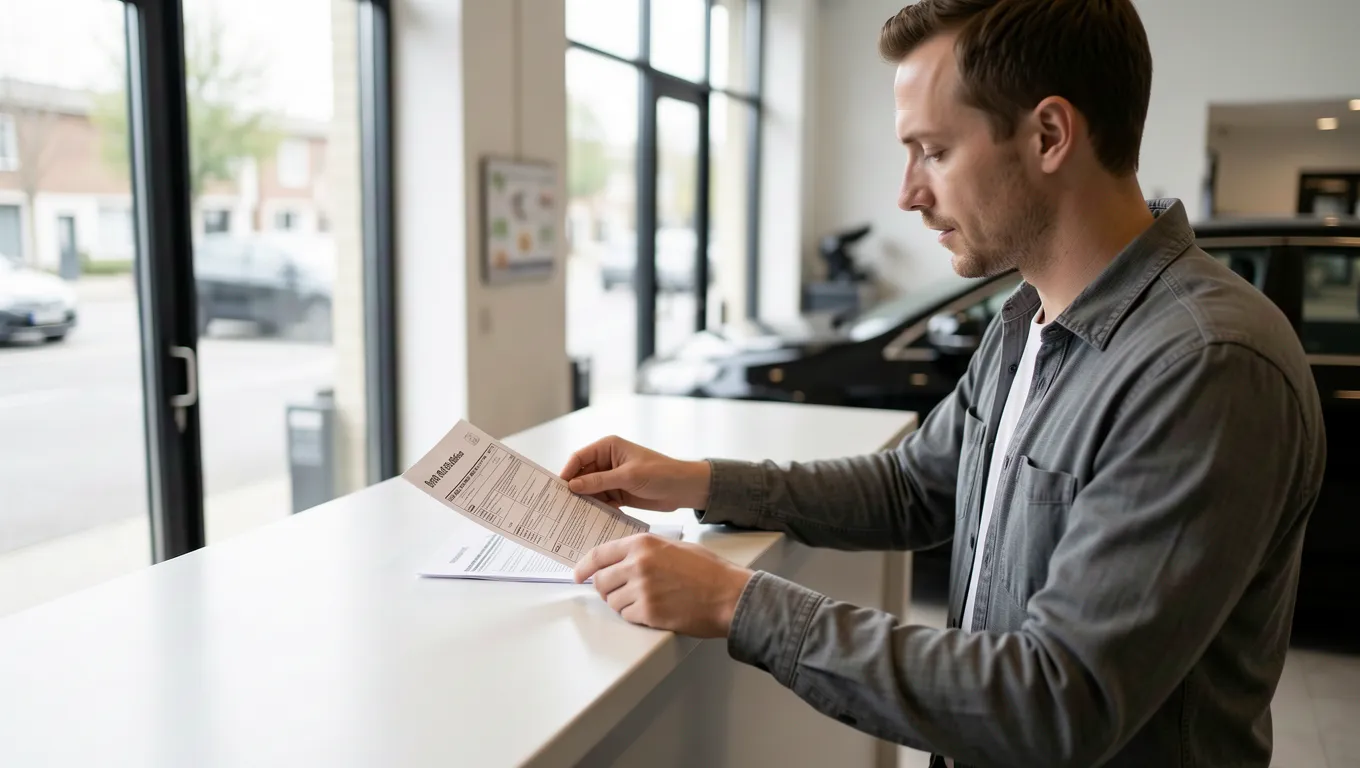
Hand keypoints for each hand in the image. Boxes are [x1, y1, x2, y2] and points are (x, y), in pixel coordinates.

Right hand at [559, 436, 710, 511]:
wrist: (684, 489)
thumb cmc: (660, 473)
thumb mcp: (628, 476)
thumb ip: (600, 481)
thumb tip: (573, 486)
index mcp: (608, 447)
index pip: (579, 458)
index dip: (567, 472)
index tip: (558, 489)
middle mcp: (606, 461)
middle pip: (581, 475)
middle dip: (573, 489)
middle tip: (559, 506)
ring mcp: (611, 478)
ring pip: (589, 490)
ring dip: (583, 501)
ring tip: (569, 516)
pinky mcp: (617, 493)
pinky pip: (600, 500)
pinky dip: (594, 509)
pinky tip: (586, 519)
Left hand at [573, 533, 753, 637]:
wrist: (730, 595)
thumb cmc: (709, 571)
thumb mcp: (674, 548)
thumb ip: (645, 551)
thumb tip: (621, 560)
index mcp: (643, 544)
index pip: (599, 554)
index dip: (584, 566)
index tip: (578, 574)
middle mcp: (638, 564)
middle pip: (601, 581)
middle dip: (606, 589)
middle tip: (617, 593)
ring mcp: (642, 590)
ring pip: (612, 601)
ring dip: (623, 604)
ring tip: (646, 601)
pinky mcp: (648, 612)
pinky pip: (627, 616)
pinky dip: (636, 616)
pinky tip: (654, 611)